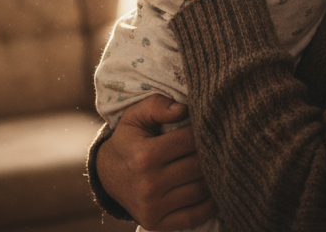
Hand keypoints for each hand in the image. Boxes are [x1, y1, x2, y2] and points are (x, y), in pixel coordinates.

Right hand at [97, 96, 214, 230]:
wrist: (108, 176)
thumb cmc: (128, 141)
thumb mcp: (134, 116)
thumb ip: (157, 105)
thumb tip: (184, 108)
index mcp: (144, 156)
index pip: (189, 141)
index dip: (202, 131)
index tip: (207, 127)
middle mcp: (148, 184)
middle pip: (198, 166)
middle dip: (211, 153)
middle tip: (217, 145)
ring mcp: (153, 207)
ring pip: (200, 190)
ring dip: (213, 177)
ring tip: (217, 164)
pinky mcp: (156, 224)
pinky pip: (194, 216)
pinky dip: (210, 204)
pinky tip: (213, 190)